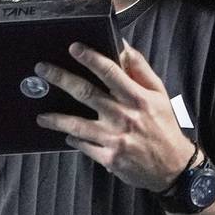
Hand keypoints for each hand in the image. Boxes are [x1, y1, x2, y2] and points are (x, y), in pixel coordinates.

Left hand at [34, 40, 194, 190]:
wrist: (172, 166)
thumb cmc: (164, 126)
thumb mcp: (159, 94)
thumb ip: (141, 70)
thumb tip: (123, 47)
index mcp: (138, 98)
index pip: (111, 72)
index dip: (91, 58)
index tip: (74, 48)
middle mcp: (124, 116)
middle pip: (86, 93)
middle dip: (62, 78)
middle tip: (42, 69)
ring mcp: (115, 138)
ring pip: (77, 124)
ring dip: (56, 118)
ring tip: (42, 116)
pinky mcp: (109, 157)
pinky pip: (84, 146)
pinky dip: (73, 139)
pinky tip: (67, 134)